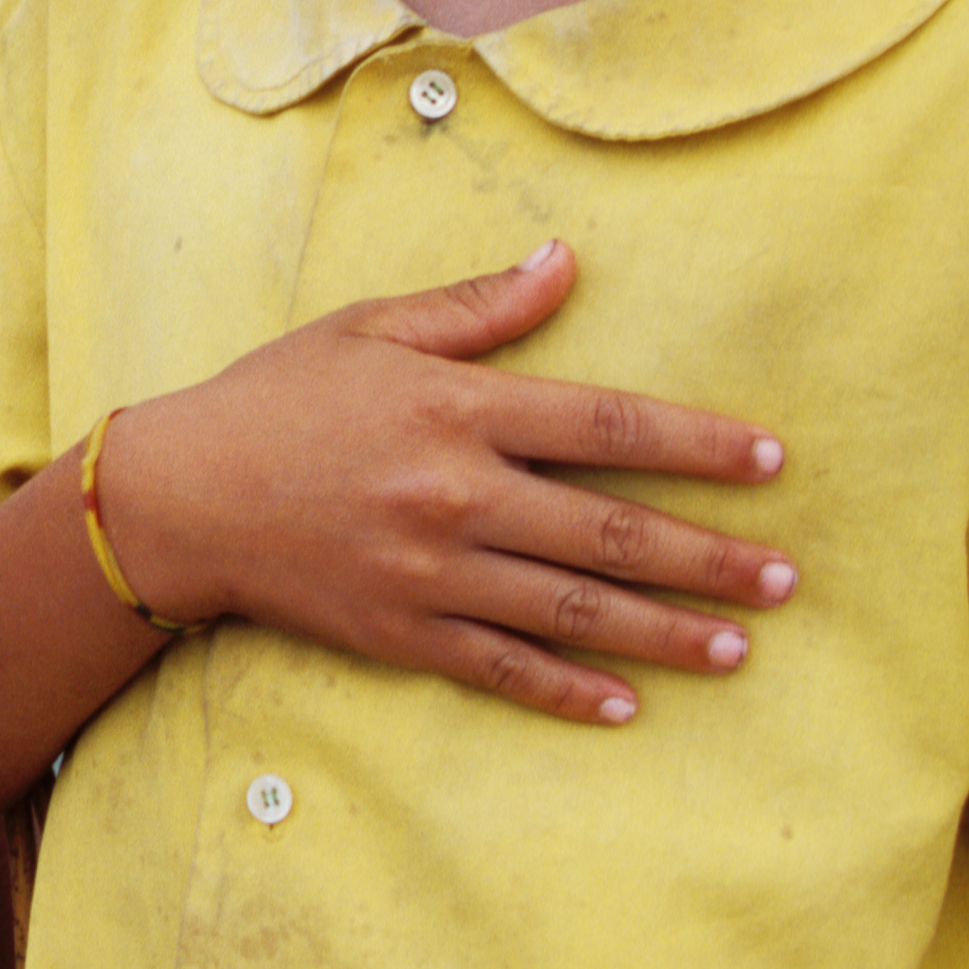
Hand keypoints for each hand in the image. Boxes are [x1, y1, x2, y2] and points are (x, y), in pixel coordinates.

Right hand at [99, 239, 791, 723]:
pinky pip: (502, 669)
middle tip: (789, 576)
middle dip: (709, 556)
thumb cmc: (277, 399)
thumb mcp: (370, 328)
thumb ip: (477, 307)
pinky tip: (629, 706)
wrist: (179, 498)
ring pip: (573, 611)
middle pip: (610, 530)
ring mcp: (431, 573)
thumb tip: (566, 262)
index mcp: (457, 407)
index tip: (771, 460)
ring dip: (666, 632)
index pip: (606, 424)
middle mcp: (456, 495)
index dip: (697, 443)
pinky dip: (569, 692)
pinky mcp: (402, 633)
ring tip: (740, 647)